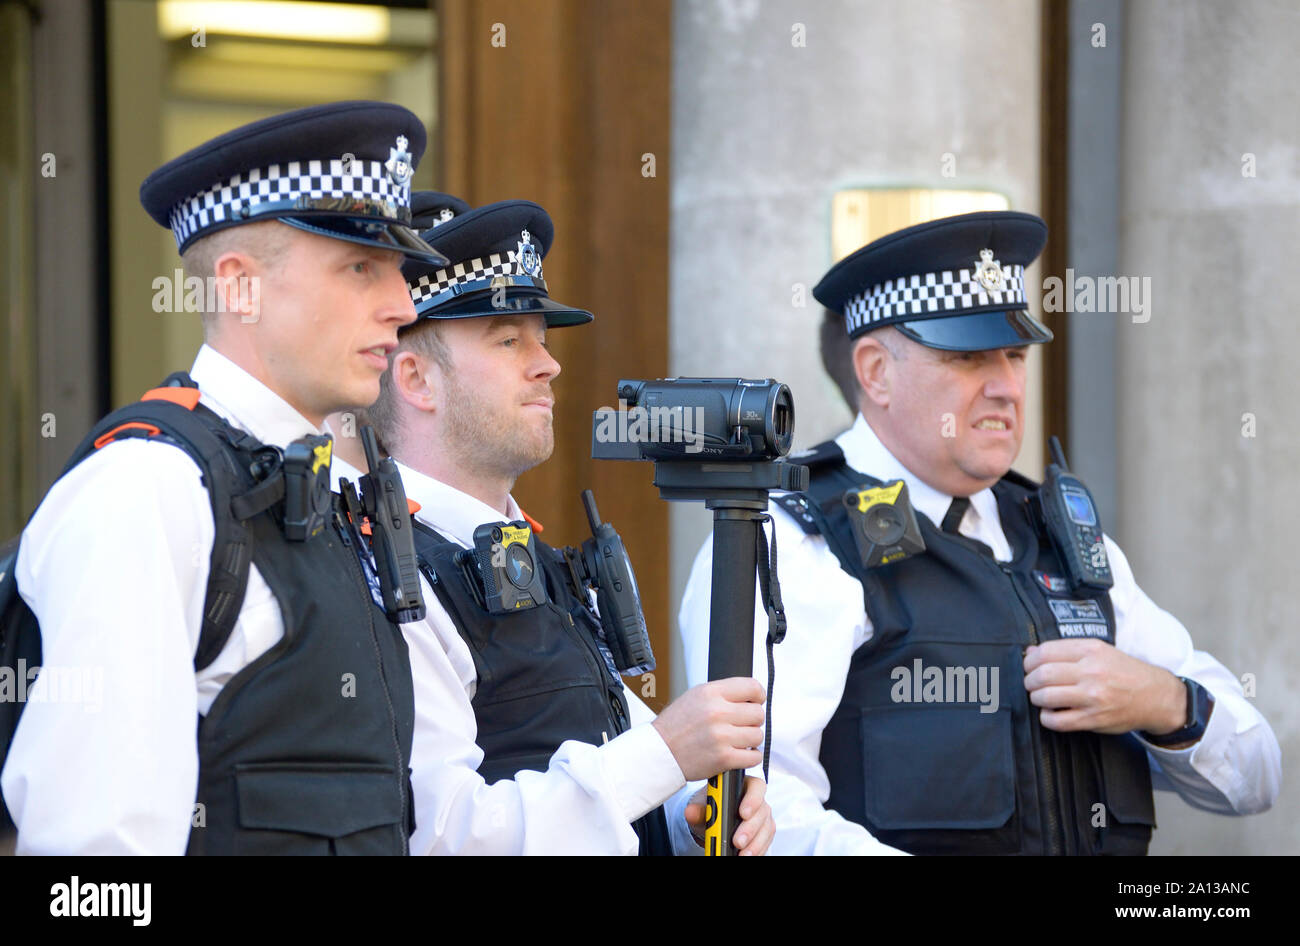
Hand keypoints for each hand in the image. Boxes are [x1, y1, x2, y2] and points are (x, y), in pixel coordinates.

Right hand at [652, 677, 764, 780]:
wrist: (659, 752)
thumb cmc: (676, 726)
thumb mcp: (695, 697)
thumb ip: (723, 693)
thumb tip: (751, 695)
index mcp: (710, 693)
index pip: (752, 687)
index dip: (758, 695)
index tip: (755, 702)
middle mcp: (717, 712)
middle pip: (758, 713)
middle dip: (752, 720)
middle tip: (740, 725)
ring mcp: (721, 736)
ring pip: (758, 735)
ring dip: (750, 740)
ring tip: (736, 740)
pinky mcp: (724, 758)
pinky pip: (754, 756)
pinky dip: (750, 757)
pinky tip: (738, 753)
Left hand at [684, 776, 773, 855]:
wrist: (712, 822)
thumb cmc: (711, 807)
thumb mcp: (702, 807)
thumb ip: (698, 809)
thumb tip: (690, 812)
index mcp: (743, 785)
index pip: (755, 786)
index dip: (752, 799)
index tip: (742, 813)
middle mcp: (757, 800)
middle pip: (761, 811)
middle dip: (749, 829)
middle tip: (737, 841)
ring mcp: (762, 817)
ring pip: (766, 829)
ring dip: (754, 844)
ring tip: (741, 854)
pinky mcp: (764, 833)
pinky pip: (766, 842)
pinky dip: (757, 851)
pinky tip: (746, 856)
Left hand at [1023, 638, 1185, 734]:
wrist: (1156, 696)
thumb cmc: (1124, 672)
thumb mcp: (1099, 651)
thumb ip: (1065, 650)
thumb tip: (1030, 651)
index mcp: (1091, 650)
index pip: (1045, 652)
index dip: (1030, 660)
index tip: (1029, 666)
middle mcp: (1092, 672)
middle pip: (1042, 674)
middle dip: (1030, 680)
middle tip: (1032, 683)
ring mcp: (1093, 697)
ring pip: (1046, 697)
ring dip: (1036, 698)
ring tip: (1041, 697)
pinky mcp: (1094, 719)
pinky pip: (1057, 721)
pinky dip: (1046, 718)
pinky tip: (1050, 713)